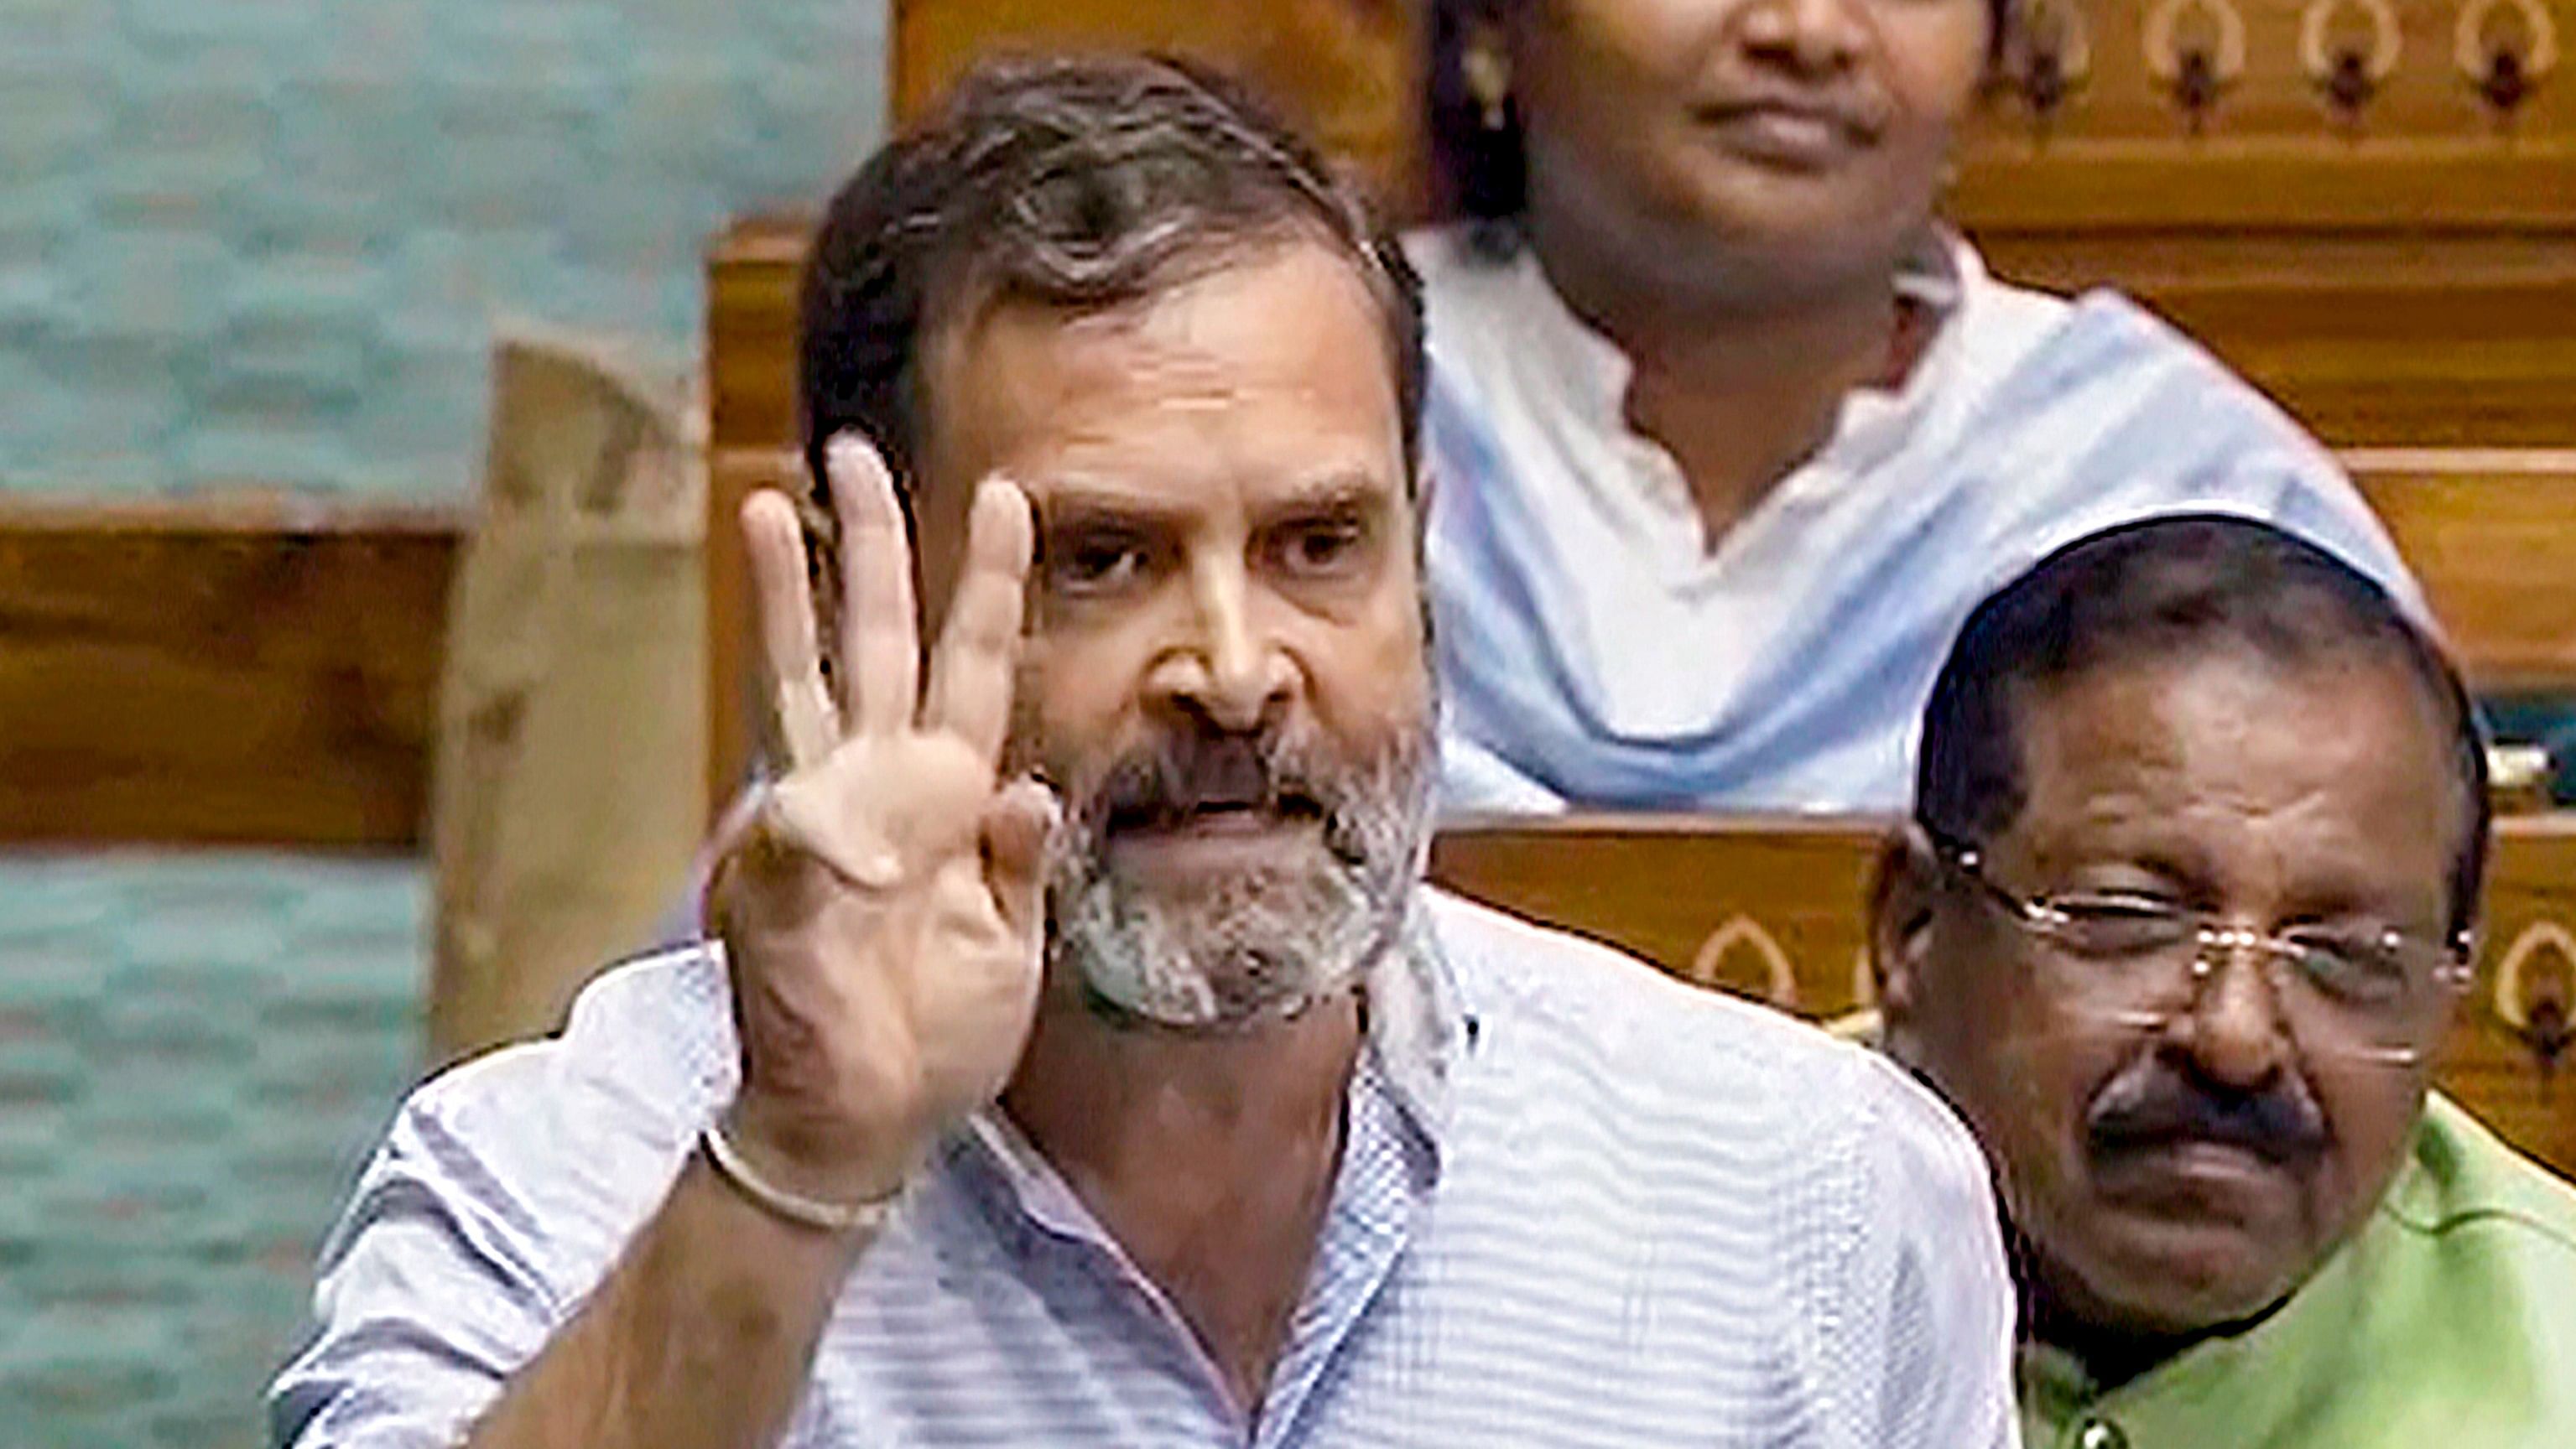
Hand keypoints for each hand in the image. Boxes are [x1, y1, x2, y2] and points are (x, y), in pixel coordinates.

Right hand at [709, 435, 1051, 1205]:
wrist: (861, 1118)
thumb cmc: (938, 1034)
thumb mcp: (1014, 944)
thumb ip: (1018, 861)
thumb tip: (1027, 792)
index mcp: (951, 793)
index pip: (976, 663)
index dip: (991, 581)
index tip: (1010, 493)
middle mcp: (882, 786)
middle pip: (873, 637)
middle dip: (866, 543)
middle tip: (849, 452)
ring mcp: (820, 818)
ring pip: (802, 680)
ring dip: (787, 595)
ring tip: (764, 502)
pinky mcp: (778, 871)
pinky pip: (794, 824)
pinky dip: (810, 819)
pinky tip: (831, 833)